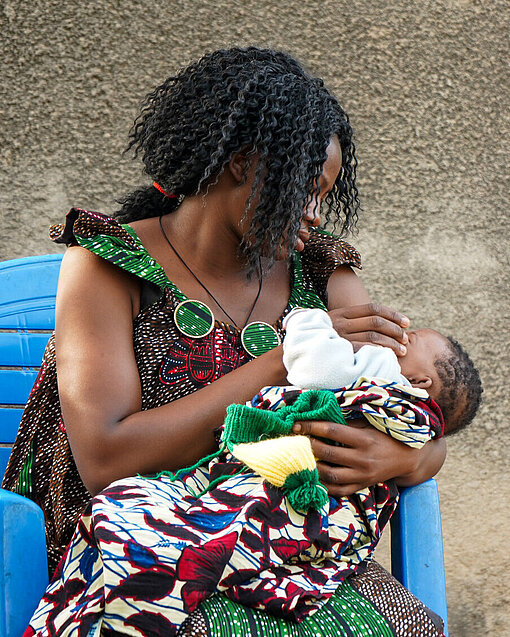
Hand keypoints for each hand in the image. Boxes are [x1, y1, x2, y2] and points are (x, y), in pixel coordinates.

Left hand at [292, 419, 419, 496]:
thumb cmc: (386, 436)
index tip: (296, 423)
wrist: (408, 458)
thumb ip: (347, 423)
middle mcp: (363, 460)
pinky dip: (323, 485)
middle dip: (307, 445)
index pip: (332, 431)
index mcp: (365, 440)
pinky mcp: (361, 486)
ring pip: (330, 475)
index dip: (311, 426)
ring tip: (299, 458)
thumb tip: (320, 417)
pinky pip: (338, 490)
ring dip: (312, 466)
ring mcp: (362, 476)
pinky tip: (311, 476)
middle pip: (328, 453)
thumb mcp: (369, 425)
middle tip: (293, 439)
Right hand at [328, 303, 409, 356]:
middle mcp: (340, 322)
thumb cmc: (320, 340)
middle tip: (406, 338)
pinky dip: (378, 352)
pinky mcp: (339, 351)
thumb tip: (381, 325)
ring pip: (373, 336)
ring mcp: (339, 337)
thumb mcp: (333, 325)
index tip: (406, 322)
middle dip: (395, 329)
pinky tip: (387, 356)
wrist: (297, 350)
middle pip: (376, 322)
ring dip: (391, 343)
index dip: (392, 314)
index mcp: (341, 313)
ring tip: (402, 350)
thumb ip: (352, 323)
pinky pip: (363, 349)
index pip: (372, 308)